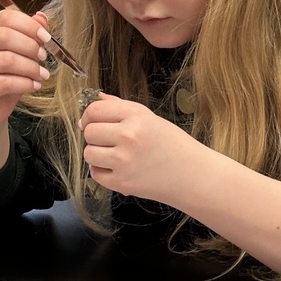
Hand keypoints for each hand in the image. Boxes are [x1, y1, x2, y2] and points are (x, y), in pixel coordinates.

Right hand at [0, 7, 50, 127]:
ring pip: (7, 60)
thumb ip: (30, 33)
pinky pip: (6, 82)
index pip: (5, 17)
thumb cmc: (6, 75)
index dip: (29, 25)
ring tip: (42, 75)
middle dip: (30, 46)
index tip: (46, 38)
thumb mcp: (21, 52)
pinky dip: (25, 84)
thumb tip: (42, 17)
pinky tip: (35, 86)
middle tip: (43, 57)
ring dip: (31, 67)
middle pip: (5, 36)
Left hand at [80, 94, 194, 202]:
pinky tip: (118, 168)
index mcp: (135, 115)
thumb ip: (120, 107)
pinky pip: (95, 173)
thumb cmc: (171, 144)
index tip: (90, 121)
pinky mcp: (122, 182)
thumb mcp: (148, 117)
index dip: (88, 116)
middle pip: (89, 132)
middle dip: (94, 136)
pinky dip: (102, 172)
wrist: (192, 174)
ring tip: (114, 155)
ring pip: (88, 153)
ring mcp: (124, 160)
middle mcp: (128, 135)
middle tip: (108, 141)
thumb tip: (96, 98)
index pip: (94, 110)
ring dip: (96, 154)